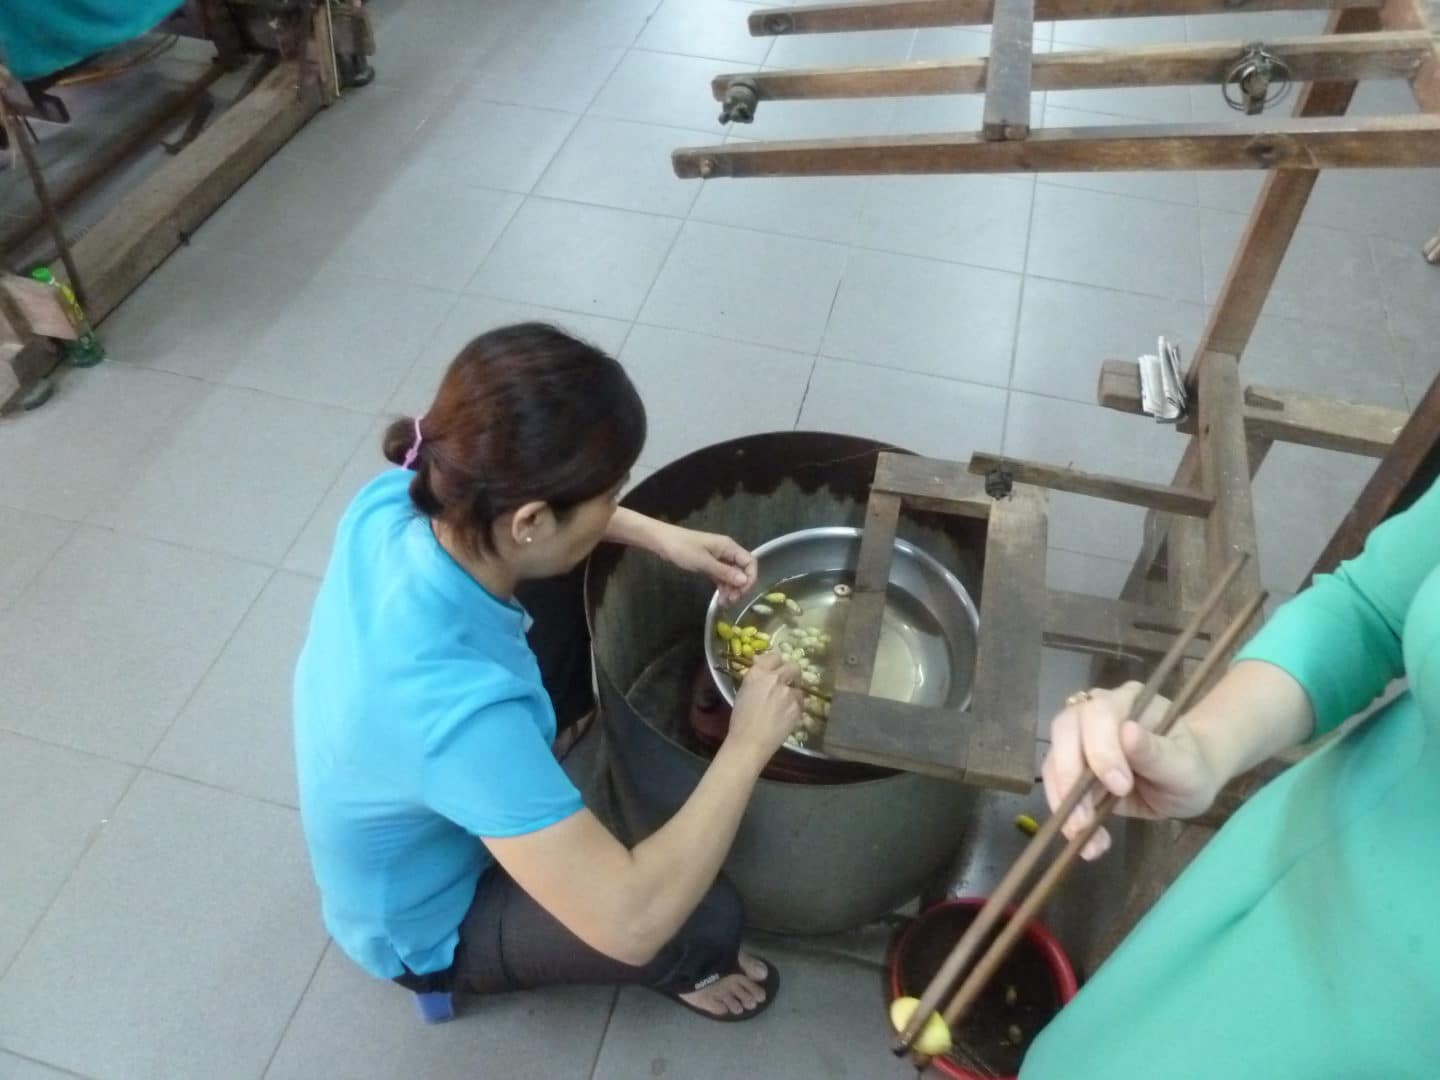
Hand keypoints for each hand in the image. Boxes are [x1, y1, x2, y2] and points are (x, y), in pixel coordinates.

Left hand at [658, 525, 757, 604]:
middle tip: (731, 600)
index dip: (750, 578)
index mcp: (729, 547)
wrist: (662, 542)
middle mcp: (727, 552)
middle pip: (742, 570)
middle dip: (740, 586)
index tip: (742, 592)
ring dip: (731, 589)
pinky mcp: (709, 564)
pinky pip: (722, 577)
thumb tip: (744, 581)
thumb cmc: (682, 549)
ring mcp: (718, 558)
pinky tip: (720, 598)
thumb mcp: (704, 562)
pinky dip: (723, 587)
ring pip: (732, 575)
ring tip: (724, 603)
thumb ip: (724, 572)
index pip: (750, 562)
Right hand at [727, 653, 803, 759]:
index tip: (775, 668)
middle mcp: (776, 679)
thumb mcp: (744, 691)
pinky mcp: (798, 708)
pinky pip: (800, 702)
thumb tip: (764, 668)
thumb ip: (756, 677)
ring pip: (798, 686)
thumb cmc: (740, 719)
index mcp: (758, 673)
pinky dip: (795, 706)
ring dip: (793, 692)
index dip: (776, 662)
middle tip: (786, 682)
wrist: (750, 742)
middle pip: (793, 666)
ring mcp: (789, 693)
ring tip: (784, 704)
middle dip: (791, 673)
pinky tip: (786, 715)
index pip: (774, 656)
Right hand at [1041, 681, 1224, 860]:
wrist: (1183, 783)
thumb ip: (1157, 753)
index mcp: (1130, 702)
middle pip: (1064, 729)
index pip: (1100, 712)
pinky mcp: (1071, 765)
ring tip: (1082, 836)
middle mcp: (1097, 712)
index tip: (1120, 786)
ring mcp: (1080, 737)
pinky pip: (1056, 785)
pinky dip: (1066, 814)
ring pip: (1053, 759)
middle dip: (1070, 775)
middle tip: (1086, 817)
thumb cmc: (1190, 768)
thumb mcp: (1185, 767)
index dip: (1101, 748)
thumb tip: (1127, 733)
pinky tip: (1086, 840)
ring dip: (1064, 801)